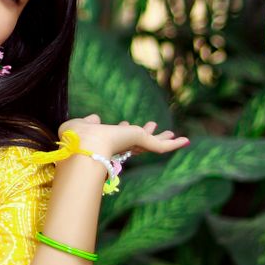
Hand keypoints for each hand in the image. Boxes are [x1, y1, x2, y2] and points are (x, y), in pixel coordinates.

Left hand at [57, 114, 189, 163]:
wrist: (88, 145)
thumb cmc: (79, 137)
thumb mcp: (82, 125)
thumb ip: (89, 122)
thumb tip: (95, 118)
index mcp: (107, 141)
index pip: (118, 138)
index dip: (121, 129)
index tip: (123, 122)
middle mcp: (122, 146)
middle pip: (139, 142)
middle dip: (147, 134)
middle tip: (153, 126)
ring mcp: (134, 146)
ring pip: (154, 144)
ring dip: (164, 138)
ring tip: (172, 133)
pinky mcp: (145, 145)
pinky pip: (163, 146)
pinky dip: (175, 144)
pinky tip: (186, 140)